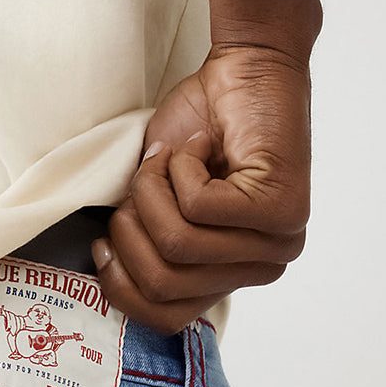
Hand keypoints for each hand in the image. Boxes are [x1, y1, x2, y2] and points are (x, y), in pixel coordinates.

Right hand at [91, 44, 312, 332]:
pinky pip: (199, 207)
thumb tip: (109, 276)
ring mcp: (279, 243)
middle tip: (144, 183)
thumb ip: (148, 249)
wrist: (247, 68)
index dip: (121, 285)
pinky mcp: (282, 209)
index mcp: (233, 278)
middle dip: (133, 227)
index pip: (166, 318)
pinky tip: (201, 146)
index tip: (104, 244)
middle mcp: (264, 268)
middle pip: (164, 282)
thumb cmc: (199, 131)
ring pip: (178, 243)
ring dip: (154, 189)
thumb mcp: (158, 204)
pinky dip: (181, 167)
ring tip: (170, 158)